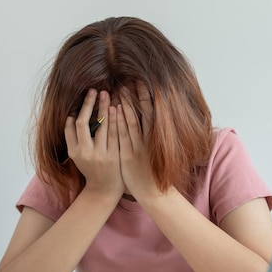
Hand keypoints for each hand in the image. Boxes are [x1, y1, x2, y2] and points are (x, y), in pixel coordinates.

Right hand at [64, 89, 124, 197]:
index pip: (70, 127)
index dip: (77, 110)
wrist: (105, 190)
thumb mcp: (78, 157)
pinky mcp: (114, 156)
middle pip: (84, 122)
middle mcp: (85, 153)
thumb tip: (71, 116)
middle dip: (89, 104)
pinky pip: (115, 133)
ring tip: (106, 94)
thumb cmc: (91, 170)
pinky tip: (117, 107)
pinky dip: (116, 119)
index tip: (84, 97)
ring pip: (101, 126)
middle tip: (94, 90)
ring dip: (104, 107)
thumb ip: (74, 139)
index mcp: (74, 152)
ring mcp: (100, 155)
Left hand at [117, 81, 159, 200]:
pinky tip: (116, 109)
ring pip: (132, 120)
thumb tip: (148, 122)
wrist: (154, 192)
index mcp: (155, 138)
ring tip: (120, 89)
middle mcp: (149, 140)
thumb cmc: (153, 172)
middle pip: (144, 112)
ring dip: (126, 104)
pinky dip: (120, 121)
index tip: (140, 83)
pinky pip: (124, 134)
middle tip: (131, 79)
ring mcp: (139, 147)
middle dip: (137, 95)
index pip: (151, 112)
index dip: (146, 97)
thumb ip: (152, 138)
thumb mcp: (155, 152)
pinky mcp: (130, 155)